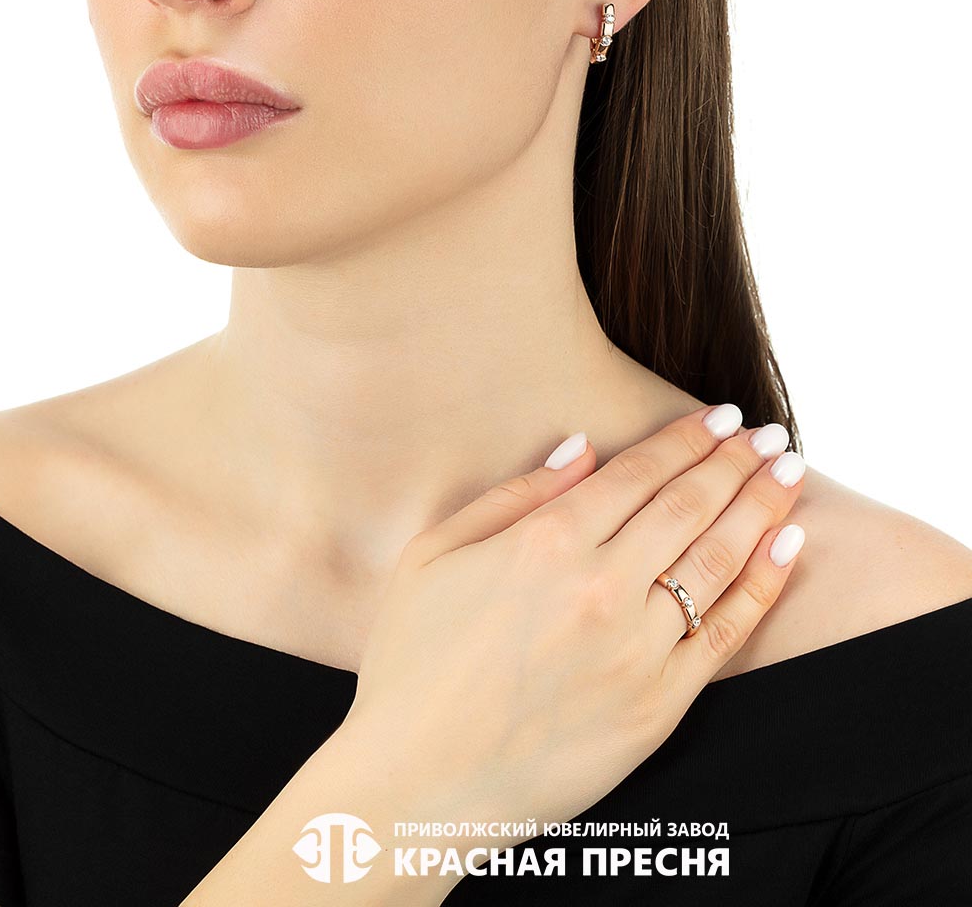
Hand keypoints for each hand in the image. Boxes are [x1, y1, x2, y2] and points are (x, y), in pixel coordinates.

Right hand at [342, 404, 804, 840]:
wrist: (417, 783)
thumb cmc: (411, 664)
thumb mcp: (433, 557)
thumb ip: (513, 497)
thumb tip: (581, 449)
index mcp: (544, 544)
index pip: (637, 474)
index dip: (684, 438)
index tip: (718, 416)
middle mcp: (599, 587)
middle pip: (688, 506)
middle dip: (734, 461)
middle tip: (767, 435)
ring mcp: (636, 649)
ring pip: (718, 558)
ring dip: (761, 506)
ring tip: (788, 472)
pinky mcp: (659, 706)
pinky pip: (727, 634)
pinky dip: (765, 584)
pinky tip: (787, 545)